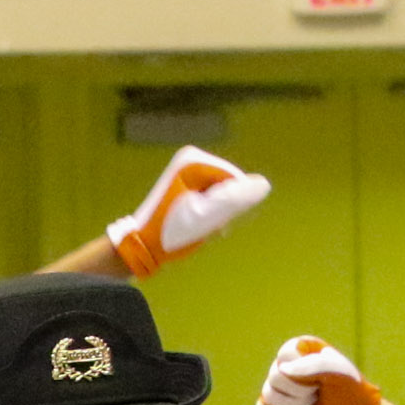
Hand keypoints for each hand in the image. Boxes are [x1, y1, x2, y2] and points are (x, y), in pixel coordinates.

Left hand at [108, 146, 271, 278]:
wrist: (141, 245)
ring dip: (215, 214)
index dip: (230, 204)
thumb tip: (263, 184)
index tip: (208, 221)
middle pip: (227, 185)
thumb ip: (235, 199)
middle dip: (222, 209)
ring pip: (221, 193)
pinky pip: (211, 197)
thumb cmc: (170, 232)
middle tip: (201, 226)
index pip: (234, 179)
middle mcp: (191, 159)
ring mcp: (188, 171)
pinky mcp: (187, 183)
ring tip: (195, 227)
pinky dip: (208, 214)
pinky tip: (193, 225)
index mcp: (194, 161)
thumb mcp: (205, 217)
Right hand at [256, 336, 380, 404]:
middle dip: (299, 392)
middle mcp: (288, 363)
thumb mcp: (339, 373)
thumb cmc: (348, 391)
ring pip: (268, 395)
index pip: (286, 354)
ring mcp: (279, 384)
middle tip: (317, 394)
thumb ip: (314, 364)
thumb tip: (283, 370)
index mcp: (303, 348)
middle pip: (275, 376)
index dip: (302, 371)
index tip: (320, 380)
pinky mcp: (274, 404)